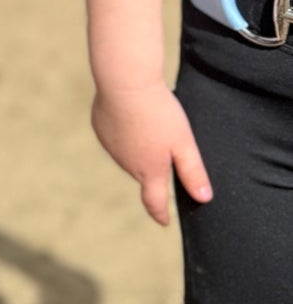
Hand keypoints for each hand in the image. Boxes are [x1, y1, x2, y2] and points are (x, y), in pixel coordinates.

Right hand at [91, 81, 211, 224]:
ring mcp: (110, 147)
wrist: (124, 82)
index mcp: (150, 171)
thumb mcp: (184, 143)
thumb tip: (203, 198)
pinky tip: (131, 115)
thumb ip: (193, 172)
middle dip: (154, 168)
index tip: (164, 221)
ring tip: (149, 125)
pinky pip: (115, 137)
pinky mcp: (100, 128)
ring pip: (128, 155)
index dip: (160, 214)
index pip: (154, 202)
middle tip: (166, 146)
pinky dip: (124, 133)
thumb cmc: (158, 113)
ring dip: (138, 149)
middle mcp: (127, 164)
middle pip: (144, 174)